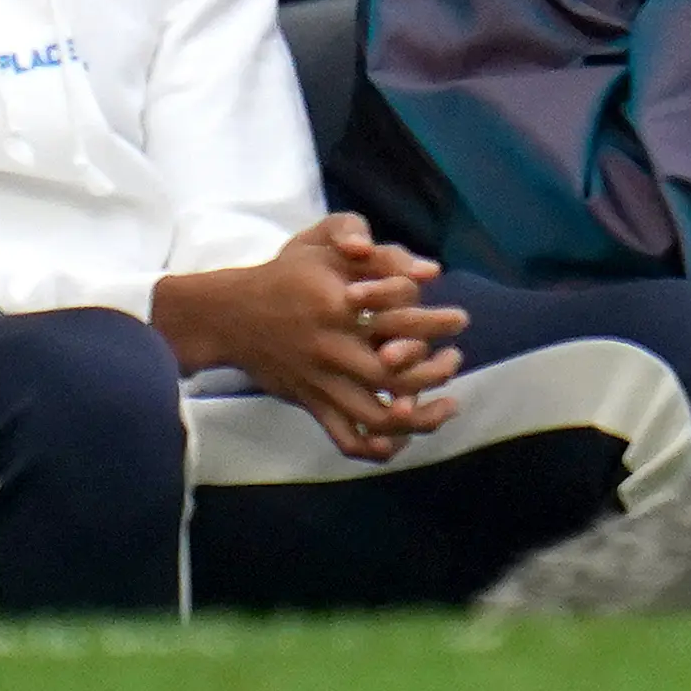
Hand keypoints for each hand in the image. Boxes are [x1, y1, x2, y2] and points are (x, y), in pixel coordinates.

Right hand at [152, 216, 467, 462]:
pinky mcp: (313, 405)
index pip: (398, 318)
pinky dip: (379, 447)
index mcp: (337, 306)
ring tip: (447, 405)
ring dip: (420, 418)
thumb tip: (425, 269)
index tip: (460, 319)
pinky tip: (404, 435)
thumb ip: (363, 242)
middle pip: (397, 374)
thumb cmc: (284, 276)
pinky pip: (349, 440)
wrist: (231, 316)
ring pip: (379, 417)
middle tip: (455, 360)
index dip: (434, 322)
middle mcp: (333, 349)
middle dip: (436, 372)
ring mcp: (322, 383)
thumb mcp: (317, 243)